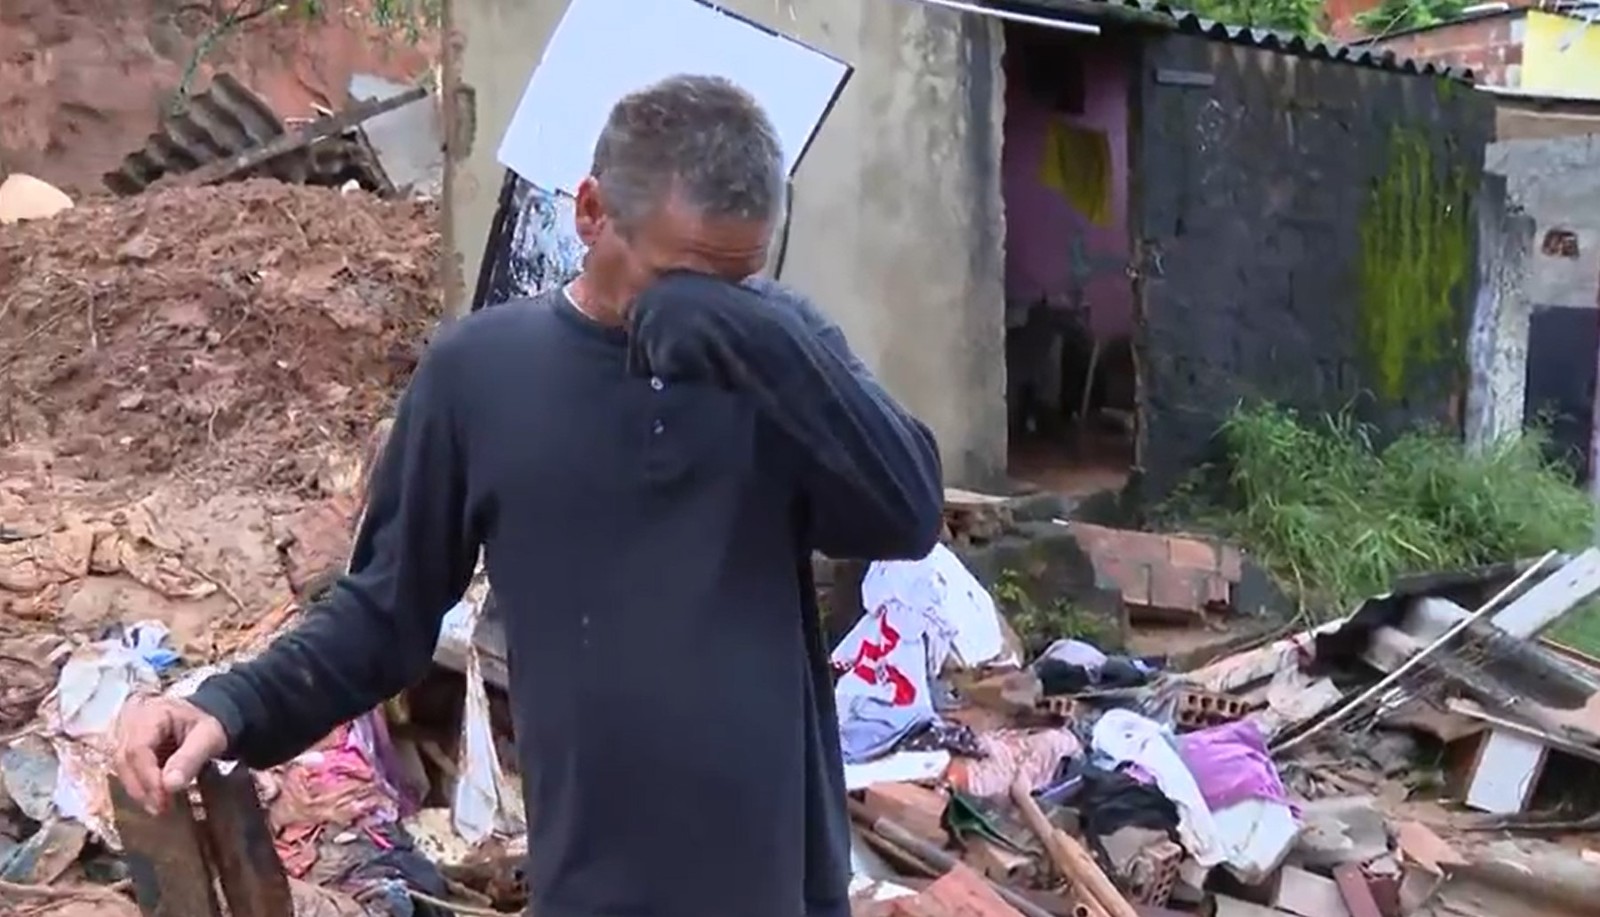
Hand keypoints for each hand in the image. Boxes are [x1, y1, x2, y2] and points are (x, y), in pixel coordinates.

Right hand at [112, 695, 228, 814]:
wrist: (202, 722)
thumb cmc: (206, 726)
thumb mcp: (208, 737)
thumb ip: (190, 758)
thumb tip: (169, 786)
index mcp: (150, 713)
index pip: (137, 748)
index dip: (147, 776)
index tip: (163, 798)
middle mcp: (129, 722)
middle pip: (123, 760)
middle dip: (141, 787)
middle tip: (161, 809)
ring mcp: (123, 736)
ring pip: (120, 768)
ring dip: (138, 790)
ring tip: (159, 807)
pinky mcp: (124, 750)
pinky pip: (125, 771)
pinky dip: (139, 787)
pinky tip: (153, 799)